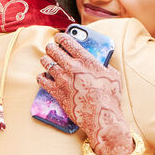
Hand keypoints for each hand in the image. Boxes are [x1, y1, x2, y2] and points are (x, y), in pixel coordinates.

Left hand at [36, 33, 133, 154]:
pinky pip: (43, 82)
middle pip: (55, 51)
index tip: (58, 37)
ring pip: (47, 64)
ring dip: (45, 60)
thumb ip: (105, 66)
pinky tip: (42, 76)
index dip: (61, 37)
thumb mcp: (113, 76)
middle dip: (51, 48)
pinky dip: (41, 78)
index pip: (69, 42)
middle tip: (51, 48)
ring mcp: (63, 81)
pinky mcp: (58, 94)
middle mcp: (72, 68)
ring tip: (46, 60)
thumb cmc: (110, 97)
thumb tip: (102, 64)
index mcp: (86, 60)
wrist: (102, 117)